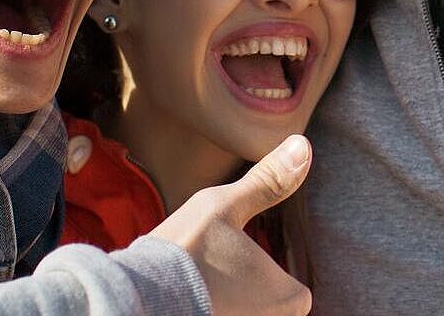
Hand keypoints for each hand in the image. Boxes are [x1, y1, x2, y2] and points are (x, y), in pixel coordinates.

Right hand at [149, 134, 312, 315]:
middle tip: (219, 273)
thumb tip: (302, 145)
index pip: (298, 294)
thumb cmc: (187, 249)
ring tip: (205, 284)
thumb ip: (267, 181)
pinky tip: (192, 297)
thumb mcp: (226, 206)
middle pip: (272, 307)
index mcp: (287, 299)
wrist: (140, 295)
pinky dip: (214, 308)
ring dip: (234, 300)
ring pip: (248, 312)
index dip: (274, 276)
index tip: (245, 263)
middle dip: (252, 292)